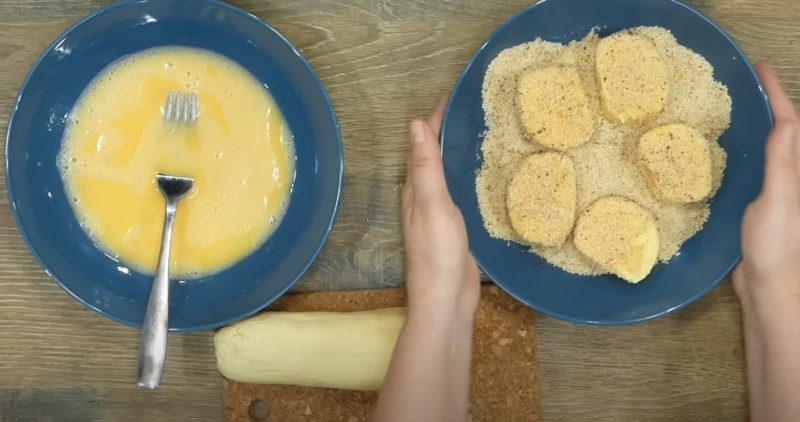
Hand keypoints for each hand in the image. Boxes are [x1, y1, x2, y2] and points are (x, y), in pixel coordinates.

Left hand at [401, 96, 479, 320]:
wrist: (446, 299)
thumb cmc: (437, 252)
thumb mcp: (432, 204)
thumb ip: (426, 166)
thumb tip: (414, 124)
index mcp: (414, 190)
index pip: (423, 144)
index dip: (436, 119)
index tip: (453, 95)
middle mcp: (422, 199)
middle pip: (433, 157)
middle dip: (446, 132)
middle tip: (471, 109)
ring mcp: (438, 215)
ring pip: (446, 175)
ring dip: (456, 154)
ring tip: (479, 134)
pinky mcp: (454, 229)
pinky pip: (459, 194)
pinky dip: (467, 178)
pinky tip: (482, 178)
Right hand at [733, 63, 799, 314]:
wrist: (769, 288)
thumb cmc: (777, 246)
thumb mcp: (779, 201)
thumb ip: (782, 164)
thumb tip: (784, 122)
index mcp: (795, 172)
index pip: (788, 123)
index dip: (776, 94)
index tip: (760, 69)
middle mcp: (787, 177)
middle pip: (779, 132)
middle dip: (766, 105)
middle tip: (744, 85)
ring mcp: (771, 192)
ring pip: (763, 151)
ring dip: (751, 129)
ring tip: (729, 111)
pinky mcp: (754, 207)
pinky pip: (748, 172)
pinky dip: (737, 155)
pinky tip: (717, 155)